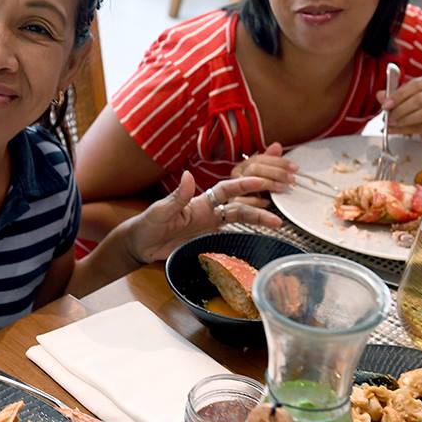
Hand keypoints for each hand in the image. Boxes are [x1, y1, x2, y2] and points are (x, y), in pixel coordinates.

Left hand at [124, 171, 282, 262]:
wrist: (139, 246)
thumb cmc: (146, 225)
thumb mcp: (159, 211)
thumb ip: (177, 197)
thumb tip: (189, 176)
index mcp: (198, 202)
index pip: (227, 190)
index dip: (245, 185)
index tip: (264, 181)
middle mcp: (208, 211)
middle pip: (240, 204)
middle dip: (261, 201)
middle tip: (282, 199)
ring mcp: (209, 225)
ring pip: (240, 219)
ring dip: (259, 219)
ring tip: (279, 223)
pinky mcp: (208, 239)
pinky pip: (232, 233)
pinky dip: (247, 232)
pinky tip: (261, 234)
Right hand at [231, 141, 298, 206]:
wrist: (230, 216)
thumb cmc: (250, 199)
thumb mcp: (262, 180)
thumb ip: (269, 163)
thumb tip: (276, 146)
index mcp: (241, 169)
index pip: (259, 159)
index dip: (278, 162)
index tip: (293, 167)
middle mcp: (235, 179)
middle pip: (254, 168)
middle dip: (276, 172)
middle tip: (291, 179)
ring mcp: (231, 193)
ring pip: (247, 183)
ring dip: (267, 184)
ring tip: (282, 188)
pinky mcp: (231, 208)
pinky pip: (243, 203)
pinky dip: (257, 204)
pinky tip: (268, 203)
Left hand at [378, 74, 421, 147]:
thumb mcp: (412, 98)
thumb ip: (397, 95)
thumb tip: (381, 95)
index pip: (415, 84)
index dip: (398, 94)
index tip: (386, 103)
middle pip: (419, 98)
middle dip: (399, 107)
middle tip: (387, 114)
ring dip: (402, 118)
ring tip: (391, 122)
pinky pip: (420, 127)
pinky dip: (404, 129)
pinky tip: (394, 129)